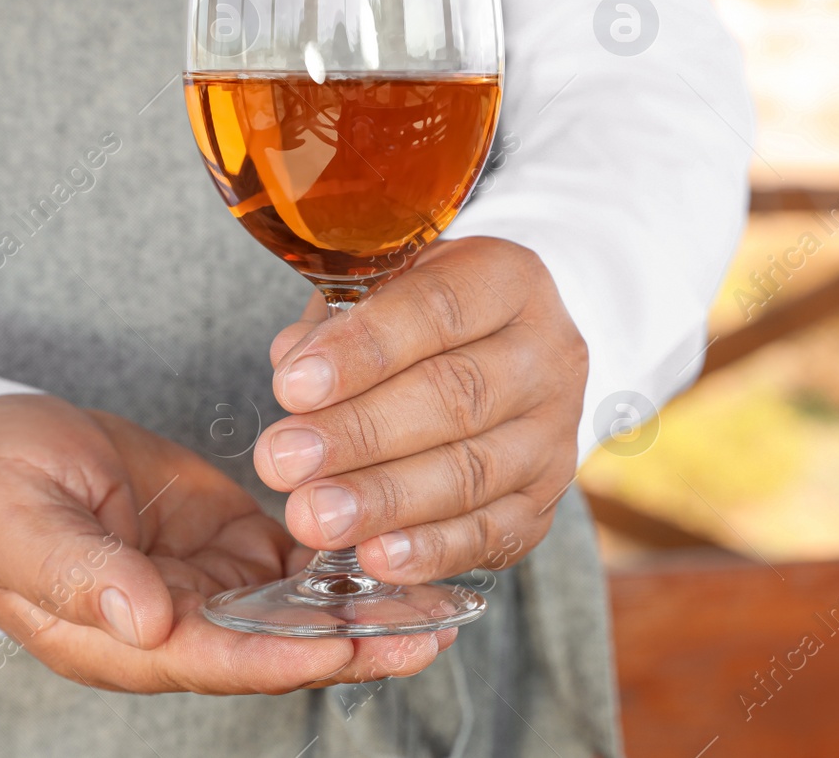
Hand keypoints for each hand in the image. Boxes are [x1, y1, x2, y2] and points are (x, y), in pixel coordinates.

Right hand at [0, 395, 447, 692]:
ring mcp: (206, 585)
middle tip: (431, 632)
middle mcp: (174, 623)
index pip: (217, 659)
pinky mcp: (227, 542)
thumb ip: (76, 573)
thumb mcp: (19, 523)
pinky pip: (295, 562)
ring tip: (440, 599)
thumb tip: (142, 619)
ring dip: (364, 608)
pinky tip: (399, 546)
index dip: (284, 658)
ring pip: (298, 610)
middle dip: (355, 643)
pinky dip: (345, 559)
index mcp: (118, 637)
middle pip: (277, 647)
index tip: (348, 647)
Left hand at [255, 237, 585, 583]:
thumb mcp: (388, 285)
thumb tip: (292, 361)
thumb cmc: (428, 315)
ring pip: (472, 472)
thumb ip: (340, 317)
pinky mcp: (546, 500)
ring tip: (314, 515)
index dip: (362, 350)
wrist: (511, 353)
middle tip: (284, 459)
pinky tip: (375, 558)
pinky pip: (494, 533)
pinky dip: (433, 550)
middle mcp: (546, 355)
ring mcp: (554, 433)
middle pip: (455, 396)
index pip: (436, 310)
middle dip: (360, 434)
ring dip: (384, 500)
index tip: (291, 386)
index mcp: (509, 280)